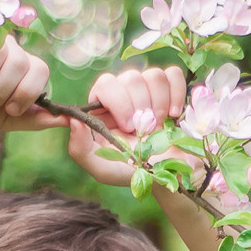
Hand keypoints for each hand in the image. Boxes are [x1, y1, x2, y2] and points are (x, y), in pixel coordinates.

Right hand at [0, 39, 63, 137]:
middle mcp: (7, 49)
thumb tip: (68, 120)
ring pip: (1, 54)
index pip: (40, 70)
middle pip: (21, 62)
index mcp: (22, 68)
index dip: (28, 92)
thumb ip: (34, 119)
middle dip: (3, 92)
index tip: (10, 110)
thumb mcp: (4, 122)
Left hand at [67, 66, 189, 187]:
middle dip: (141, 106)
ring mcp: (149, 90)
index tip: (128, 127)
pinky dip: (176, 93)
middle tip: (145, 130)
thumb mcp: (103, 169)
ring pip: (153, 75)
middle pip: (130, 77)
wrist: (170, 177)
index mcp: (105, 110)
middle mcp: (126, 95)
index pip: (105, 84)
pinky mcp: (172, 89)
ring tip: (160, 125)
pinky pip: (173, 73)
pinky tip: (175, 114)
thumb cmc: (134, 172)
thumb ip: (80, 150)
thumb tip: (73, 121)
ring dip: (159, 103)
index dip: (118, 101)